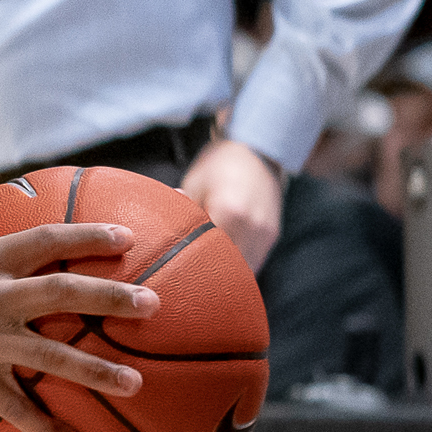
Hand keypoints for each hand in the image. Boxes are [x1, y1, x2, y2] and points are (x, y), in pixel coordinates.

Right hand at [0, 166, 160, 431]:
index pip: (48, 240)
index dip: (90, 237)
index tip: (128, 239)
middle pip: (65, 293)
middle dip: (113, 298)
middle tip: (153, 305)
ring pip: (51, 354)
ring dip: (97, 370)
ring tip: (135, 382)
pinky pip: (14, 406)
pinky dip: (45, 426)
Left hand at [179, 138, 282, 271]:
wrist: (257, 151)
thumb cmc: (219, 165)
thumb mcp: (194, 184)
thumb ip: (182, 212)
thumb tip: (159, 232)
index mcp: (229, 212)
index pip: (208, 253)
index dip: (192, 266)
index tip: (178, 274)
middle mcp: (251, 226)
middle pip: (228, 269)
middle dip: (209, 276)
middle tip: (189, 280)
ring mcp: (265, 233)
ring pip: (244, 271)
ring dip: (226, 274)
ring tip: (206, 275)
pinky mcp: (271, 236)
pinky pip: (254, 263)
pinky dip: (238, 267)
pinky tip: (222, 264)